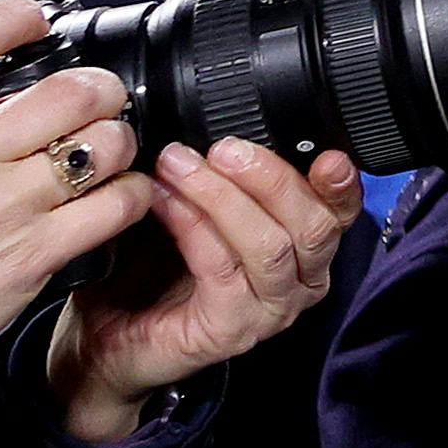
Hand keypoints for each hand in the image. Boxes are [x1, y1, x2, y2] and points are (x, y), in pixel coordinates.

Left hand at [46, 140, 360, 444]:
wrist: (107, 335)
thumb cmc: (151, 266)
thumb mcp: (196, 205)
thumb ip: (222, 171)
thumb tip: (216, 111)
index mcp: (304, 246)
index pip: (341, 210)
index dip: (340, 181)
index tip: (325, 153)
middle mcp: (299, 280)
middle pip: (315, 224)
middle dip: (270, 177)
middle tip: (222, 146)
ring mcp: (269, 310)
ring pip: (273, 246)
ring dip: (224, 197)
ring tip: (178, 165)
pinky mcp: (231, 330)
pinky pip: (223, 269)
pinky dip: (193, 227)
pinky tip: (164, 201)